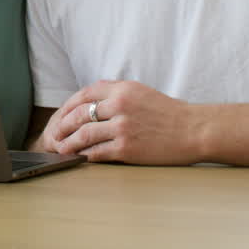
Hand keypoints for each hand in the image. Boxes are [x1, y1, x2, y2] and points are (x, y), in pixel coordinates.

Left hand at [40, 80, 202, 164]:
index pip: (84, 94)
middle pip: (79, 114)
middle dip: (62, 126)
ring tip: (61, 148)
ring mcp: (123, 127)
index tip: (60, 116)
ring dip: (68, 143)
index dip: (68, 106)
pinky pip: (97, 152)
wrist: (193, 130)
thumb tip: (89, 99)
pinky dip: (84, 155)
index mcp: (122, 90)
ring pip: (84, 134)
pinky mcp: (127, 148)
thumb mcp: (140, 91)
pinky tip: (79, 158)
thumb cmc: (167, 112)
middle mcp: (120, 106)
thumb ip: (115, 92)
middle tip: (54, 134)